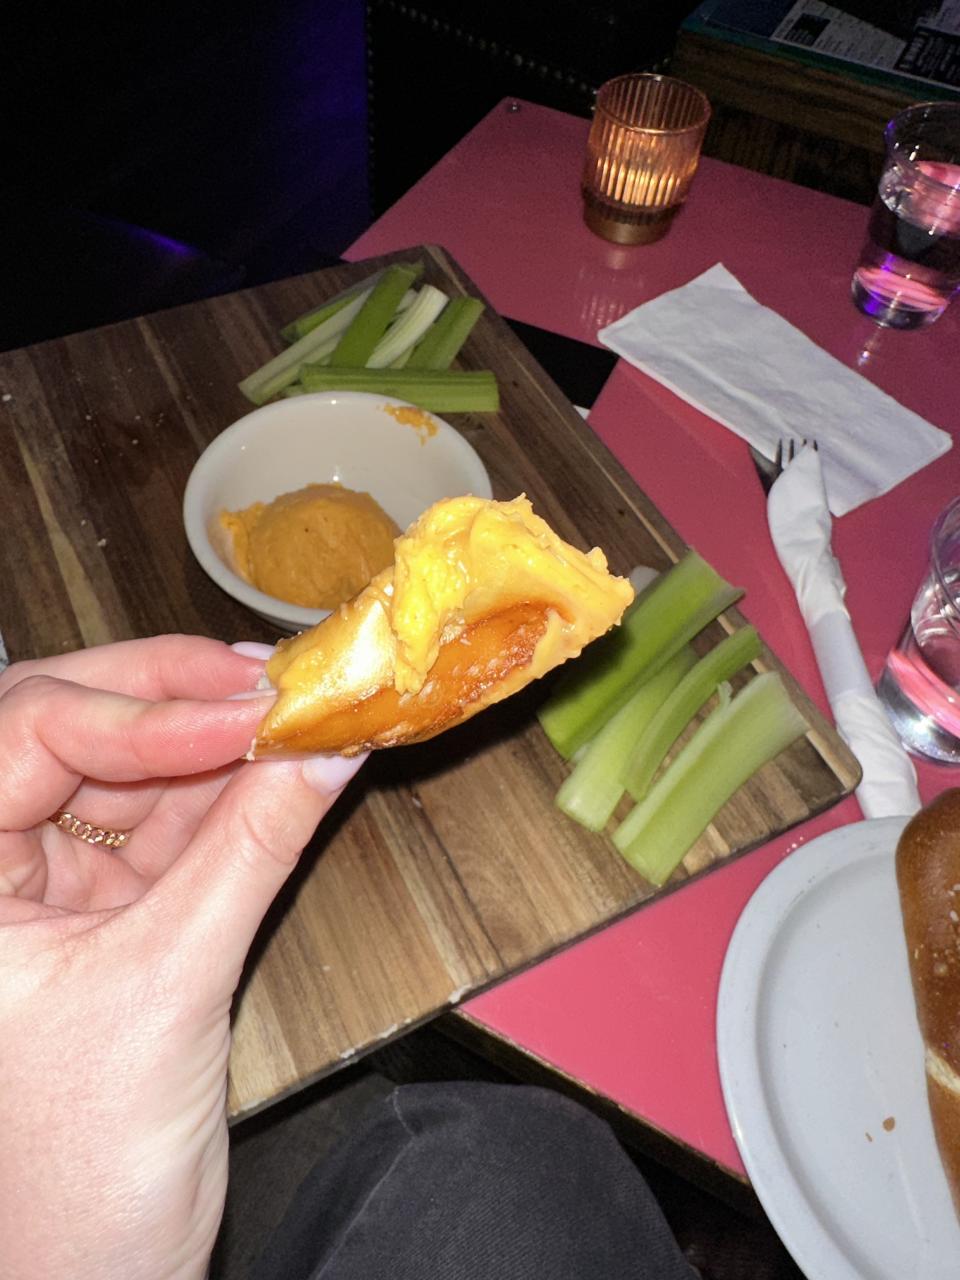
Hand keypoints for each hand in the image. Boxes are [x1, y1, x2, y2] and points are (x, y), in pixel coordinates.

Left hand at [0, 635, 364, 1279]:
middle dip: (172, 696)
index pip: (31, 736)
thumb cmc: (73, 1175)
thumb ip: (253, 852)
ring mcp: (57, 886)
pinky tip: (288, 768)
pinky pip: (179, 825)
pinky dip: (237, 795)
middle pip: (74, 725)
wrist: (95, 1279)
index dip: (141, 712)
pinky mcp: (118, 911)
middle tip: (265, 677)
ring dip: (217, 740)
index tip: (243, 708)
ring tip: (294, 713)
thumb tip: (321, 749)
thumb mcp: (168, 988)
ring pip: (135, 770)